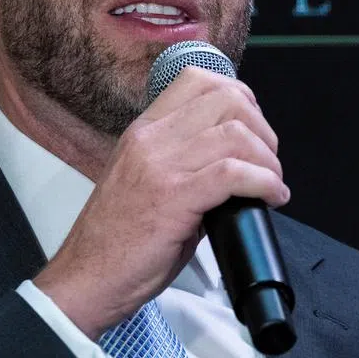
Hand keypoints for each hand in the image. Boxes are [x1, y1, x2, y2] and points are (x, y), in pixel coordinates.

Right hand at [32, 66, 287, 339]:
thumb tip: (233, 160)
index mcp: (143, 131)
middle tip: (267, 159)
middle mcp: (151, 139)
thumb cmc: (116, 239)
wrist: (86, 277)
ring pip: (235, 134)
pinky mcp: (174, 199)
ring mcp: (161, 166)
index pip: (195, 80)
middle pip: (226, 99)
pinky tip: (272, 197)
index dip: (238, 95)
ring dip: (267, 158)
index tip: (253, 125)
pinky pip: (233, 173)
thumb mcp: (145, 180)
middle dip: (261, 126)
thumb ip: (182, 160)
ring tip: (272, 181)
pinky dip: (264, 182)